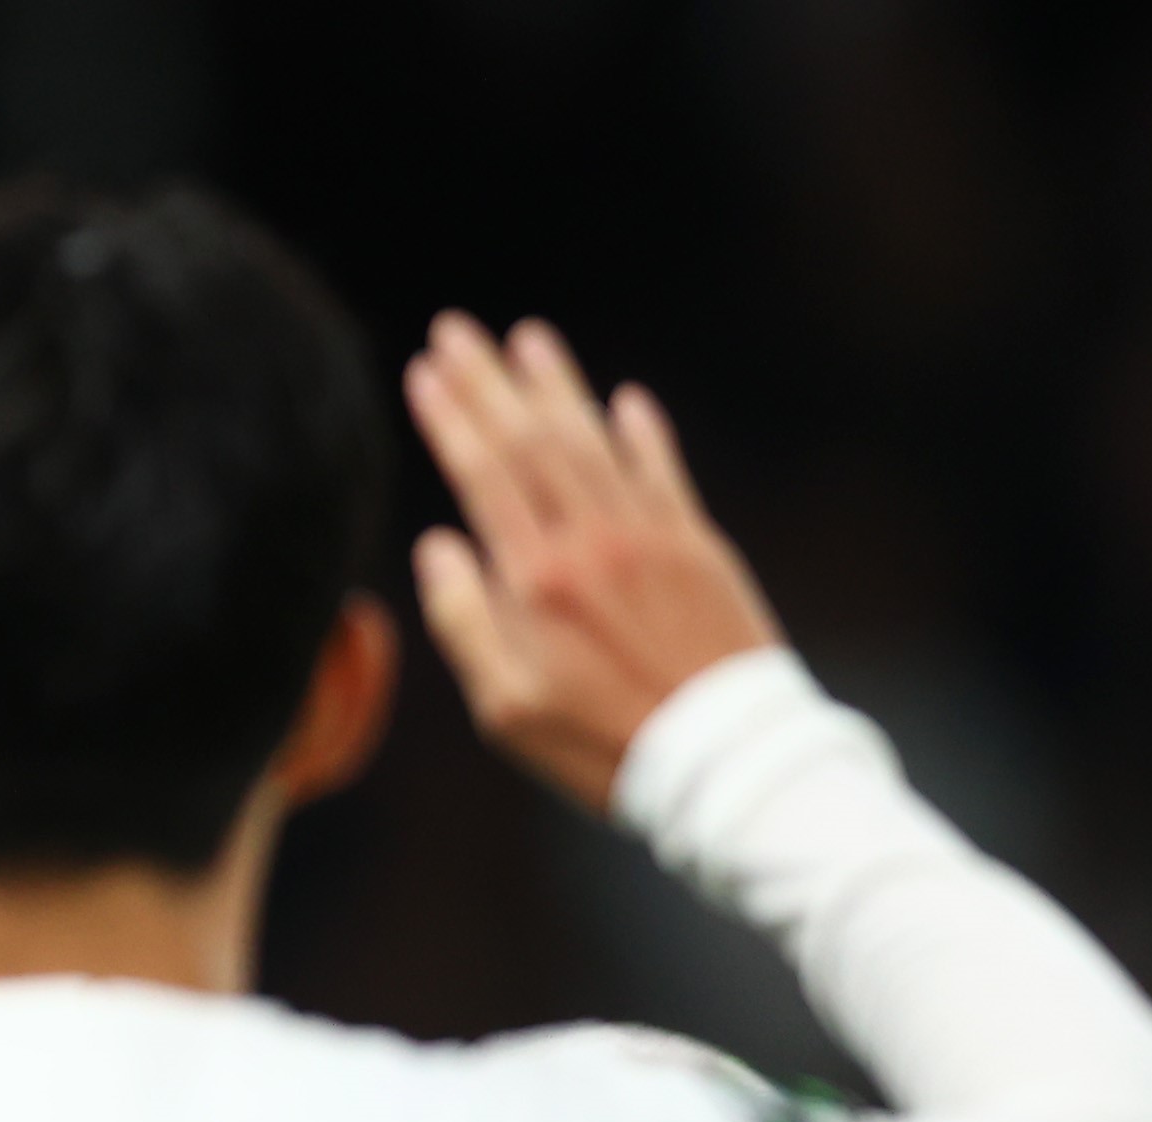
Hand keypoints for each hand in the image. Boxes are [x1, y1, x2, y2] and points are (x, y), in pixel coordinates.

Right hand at [403, 313, 782, 810]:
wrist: (724, 761)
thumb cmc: (601, 745)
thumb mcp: (507, 708)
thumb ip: (466, 623)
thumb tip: (439, 548)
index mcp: (537, 580)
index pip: (486, 475)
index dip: (453, 419)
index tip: (427, 371)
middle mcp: (592, 542)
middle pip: (533, 442)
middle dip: (491, 381)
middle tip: (459, 329)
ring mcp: (651, 537)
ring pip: (595, 442)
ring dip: (559, 387)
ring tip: (529, 340)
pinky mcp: (699, 548)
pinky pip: (663, 472)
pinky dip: (641, 432)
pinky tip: (623, 401)